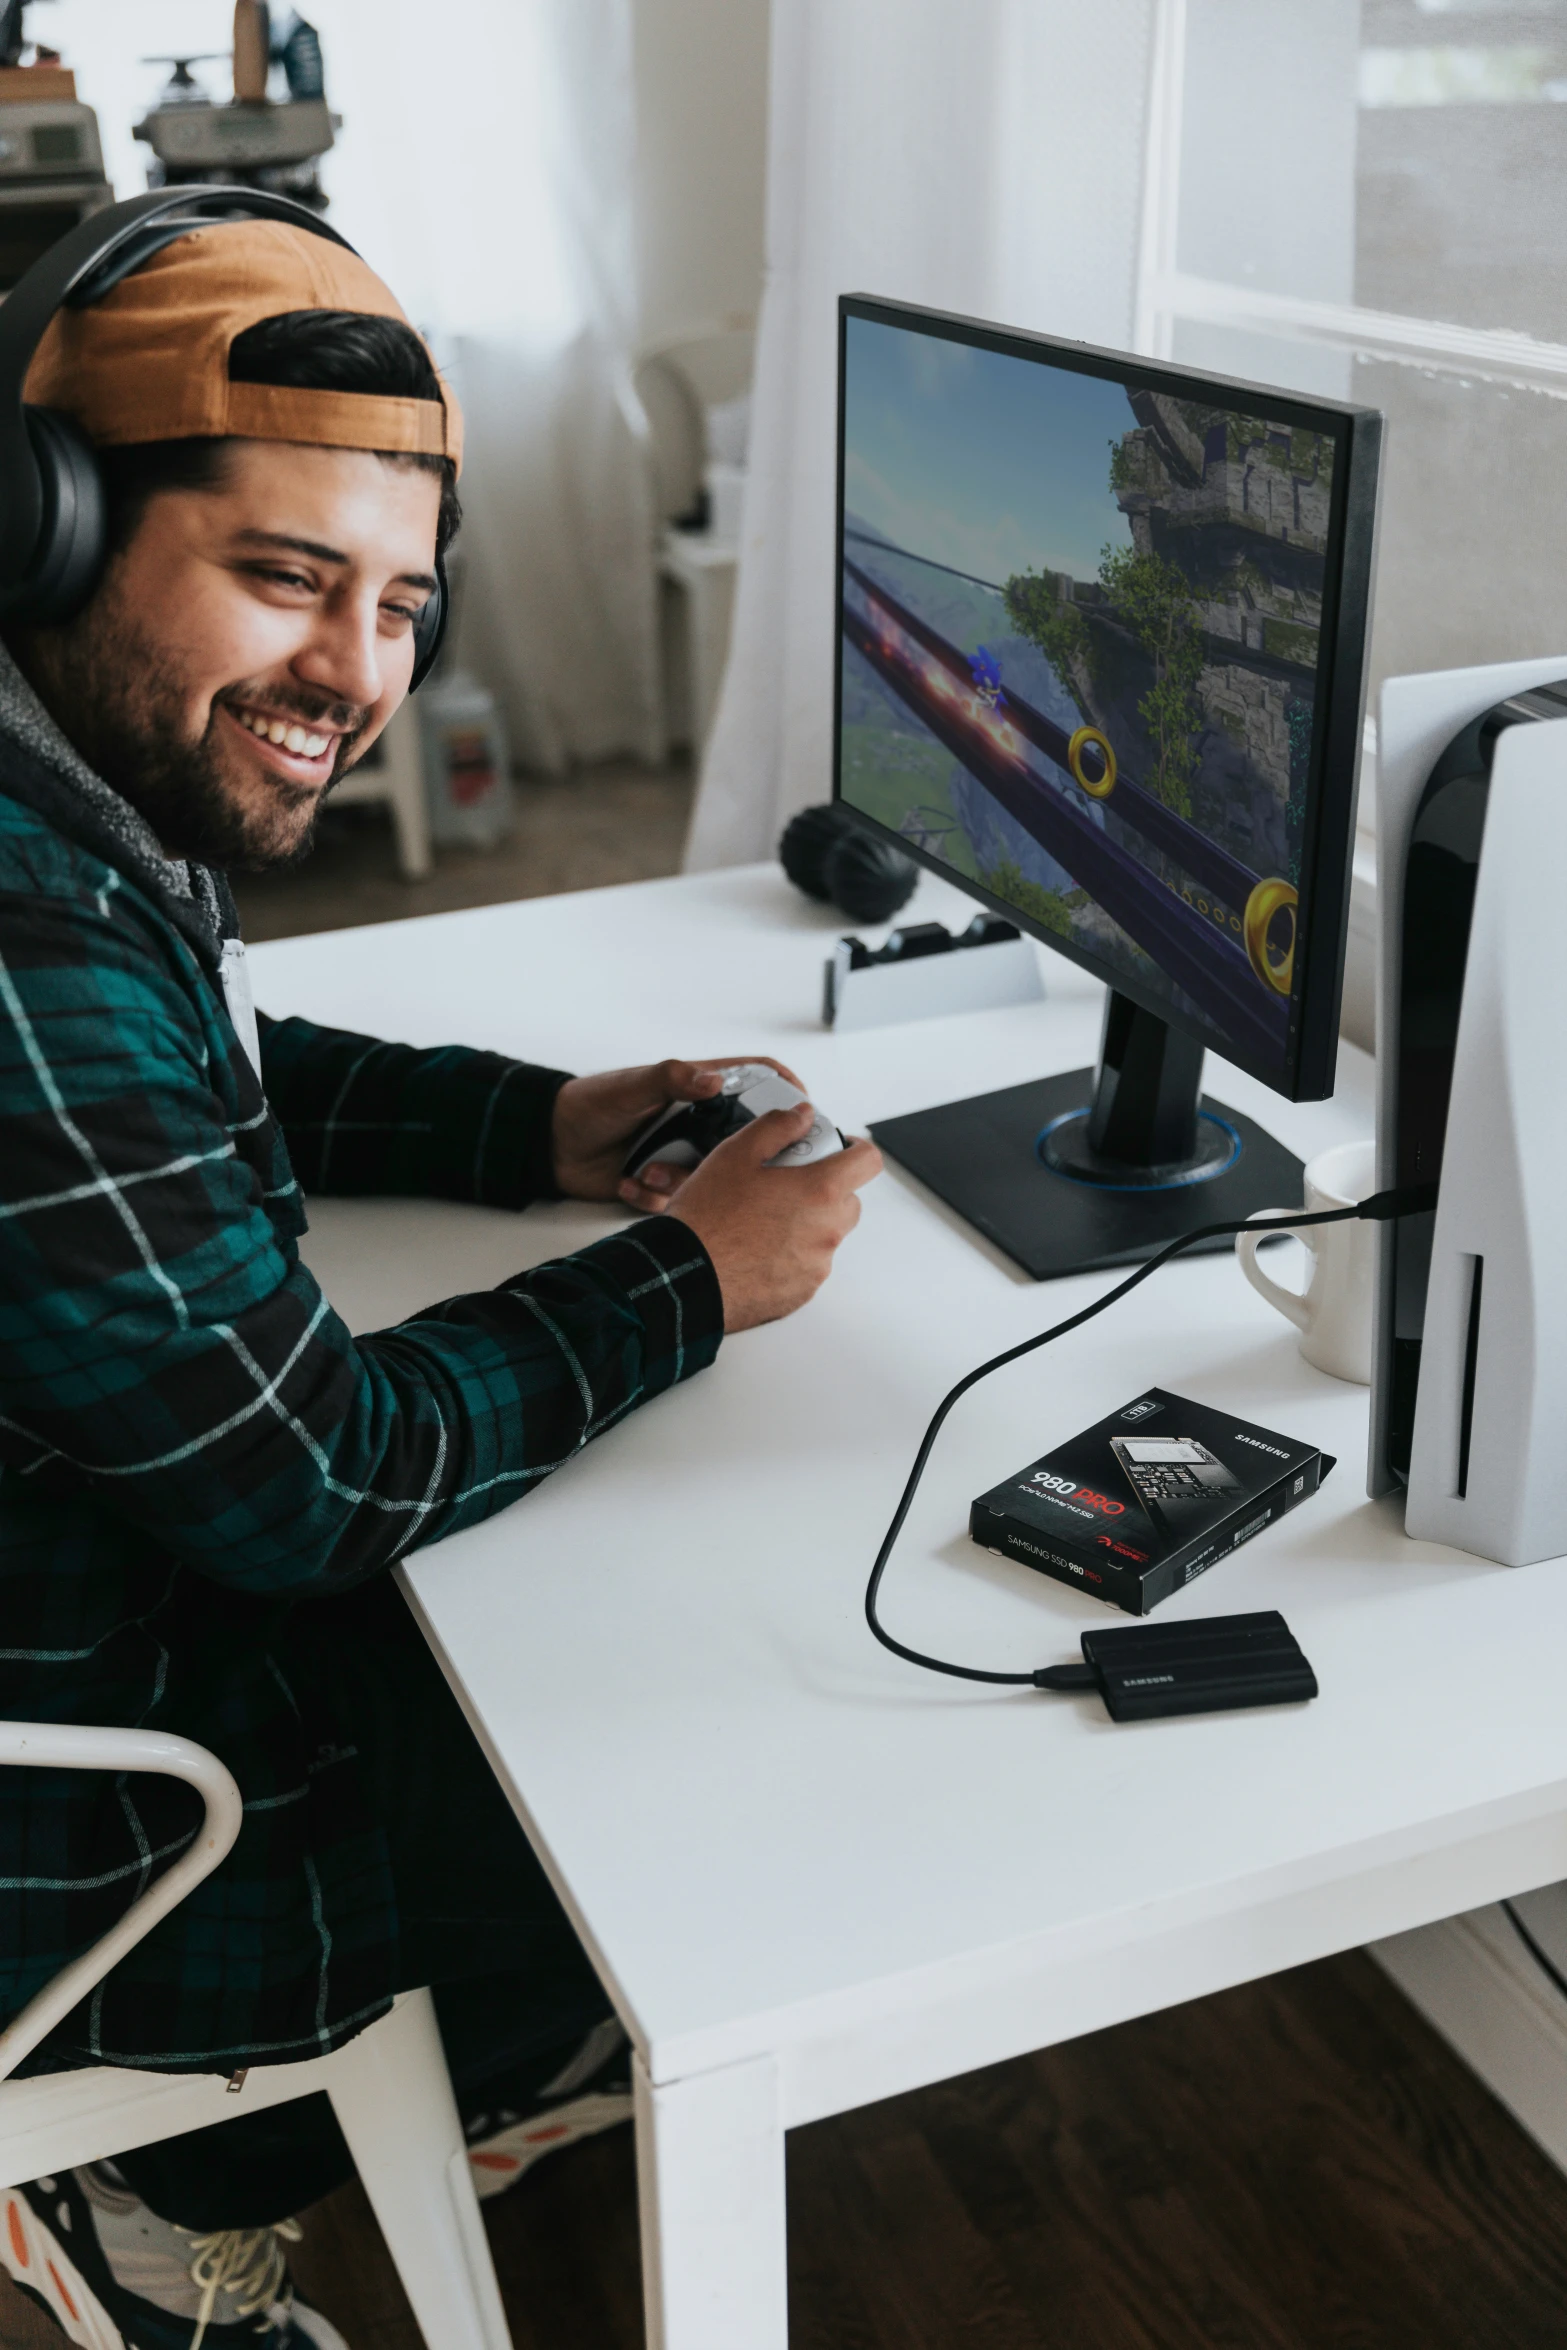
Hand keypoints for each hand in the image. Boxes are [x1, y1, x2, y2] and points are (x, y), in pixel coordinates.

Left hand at [550, 1057, 803, 1207]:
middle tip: (736, 1172)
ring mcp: (684, 1156)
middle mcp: (698, 1124)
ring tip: (649, 1170)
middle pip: (745, 1143)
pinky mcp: (665, 1186)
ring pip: (713, 1179)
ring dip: (683, 1180)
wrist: (551, 1145)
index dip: (787, 1093)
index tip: (803, 1113)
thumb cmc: (590, 1103)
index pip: (758, 1081)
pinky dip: (654, 1195)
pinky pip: (680, 1201)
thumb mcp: (632, 1086)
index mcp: (699, 1091)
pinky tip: (628, 1181)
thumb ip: (672, 1078)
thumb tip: (713, 1080)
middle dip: (741, 1161)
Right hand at [667, 1103, 882, 1331]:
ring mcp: (816, 1265)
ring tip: (761, 1221)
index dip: (856, 1150)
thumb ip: (777, 1127)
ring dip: (806, 1225)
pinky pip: (807, 1266)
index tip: (840, 1149)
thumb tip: (801, 1116)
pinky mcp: (801, 1292)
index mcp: (820, 1191)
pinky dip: (790, 1256)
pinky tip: (756, 1249)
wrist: (682, 1276)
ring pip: (825, 1235)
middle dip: (825, 1190)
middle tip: (786, 1186)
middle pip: (848, 1201)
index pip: (868, 1162)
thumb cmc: (706, 1218)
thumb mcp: (736, 1154)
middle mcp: (826, 1230)